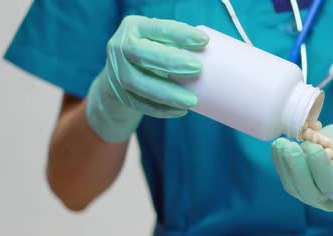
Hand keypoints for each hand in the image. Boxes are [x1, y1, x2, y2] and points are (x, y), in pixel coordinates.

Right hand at [86, 15, 208, 141]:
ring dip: (167, 93)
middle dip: (171, 62)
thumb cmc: (151, 51)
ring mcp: (116, 72)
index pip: (156, 28)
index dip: (180, 34)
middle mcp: (120, 47)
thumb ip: (176, 43)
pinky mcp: (120, 94)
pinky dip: (161, 109)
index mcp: (134, 28)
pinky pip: (140, 103)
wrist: (120, 72)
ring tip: (191, 100)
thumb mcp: (158, 39)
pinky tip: (180, 111)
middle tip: (197, 69)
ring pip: (139, 83)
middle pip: (142, 54)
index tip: (204, 41)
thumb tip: (215, 54)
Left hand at [272, 123, 332, 210]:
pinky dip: (281, 163)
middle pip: (308, 191)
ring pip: (295, 187)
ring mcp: (315, 196)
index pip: (331, 187)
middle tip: (290, 146)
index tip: (312, 147)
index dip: (320, 168)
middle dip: (296, 168)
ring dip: (285, 165)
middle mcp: (331, 202)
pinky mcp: (303, 186)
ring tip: (281, 143)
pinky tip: (278, 147)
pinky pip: (288, 179)